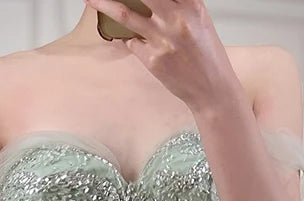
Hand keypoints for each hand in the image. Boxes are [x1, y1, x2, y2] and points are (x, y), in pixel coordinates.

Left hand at [84, 0, 235, 111]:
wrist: (212, 90)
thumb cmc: (207, 56)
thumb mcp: (201, 20)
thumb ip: (180, 4)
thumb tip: (154, 0)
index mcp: (191, 4)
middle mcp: (176, 19)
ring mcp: (162, 39)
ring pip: (125, 15)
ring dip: (104, 5)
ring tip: (90, 0)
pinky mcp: (152, 60)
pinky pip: (130, 43)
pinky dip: (125, 38)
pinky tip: (126, 38)